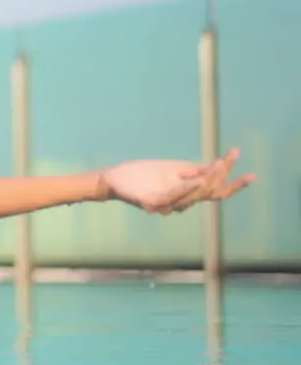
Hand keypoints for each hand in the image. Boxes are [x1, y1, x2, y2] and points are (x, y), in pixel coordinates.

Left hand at [103, 148, 254, 214]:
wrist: (115, 180)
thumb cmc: (143, 174)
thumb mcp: (173, 170)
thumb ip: (194, 171)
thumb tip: (217, 167)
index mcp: (186, 193)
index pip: (215, 190)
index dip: (233, 183)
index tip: (250, 172)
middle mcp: (179, 202)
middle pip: (207, 192)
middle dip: (221, 176)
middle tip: (227, 160)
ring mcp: (165, 204)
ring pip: (192, 195)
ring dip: (206, 180)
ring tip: (218, 164)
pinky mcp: (150, 202)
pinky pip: (171, 196)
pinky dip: (184, 188)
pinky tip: (195, 179)